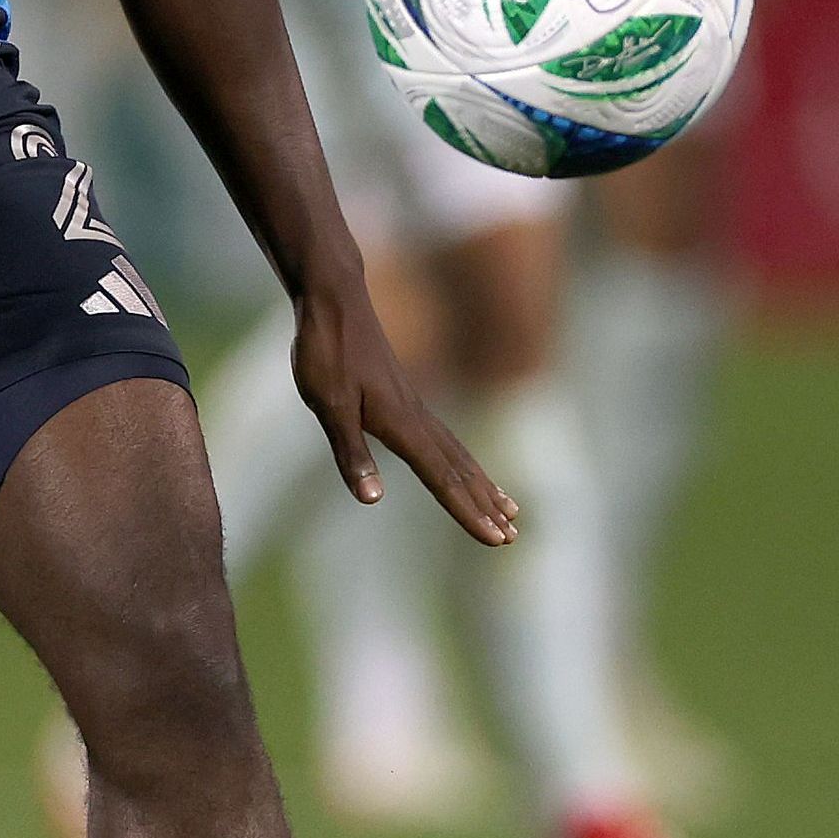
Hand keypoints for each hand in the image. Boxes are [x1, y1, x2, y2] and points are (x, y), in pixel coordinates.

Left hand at [289, 277, 514, 544]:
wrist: (333, 298)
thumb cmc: (327, 351)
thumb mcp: (328, 405)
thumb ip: (351, 453)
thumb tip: (373, 499)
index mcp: (401, 424)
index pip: (441, 478)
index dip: (466, 511)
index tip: (494, 539)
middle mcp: (416, 417)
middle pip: (459, 470)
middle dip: (484, 505)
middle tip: (512, 537)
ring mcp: (413, 407)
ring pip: (457, 455)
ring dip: (482, 485)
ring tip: (510, 509)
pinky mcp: (404, 399)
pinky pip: (444, 439)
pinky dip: (462, 462)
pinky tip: (463, 468)